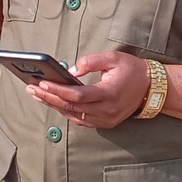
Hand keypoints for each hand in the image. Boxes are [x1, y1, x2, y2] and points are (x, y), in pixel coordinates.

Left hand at [25, 51, 152, 127]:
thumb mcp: (113, 58)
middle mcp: (106, 110)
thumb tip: (70, 70)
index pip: (77, 95)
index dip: (57, 90)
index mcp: (109, 94)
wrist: (151, 88)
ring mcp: (106, 119)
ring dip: (54, 105)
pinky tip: (53, 102)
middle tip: (31, 88)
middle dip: (48, 97)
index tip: (41, 82)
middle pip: (71, 107)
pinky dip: (66, 111)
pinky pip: (81, 120)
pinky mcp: (105, 123)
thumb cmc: (132, 70)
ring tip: (37, 94)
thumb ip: (90, 62)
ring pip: (73, 115)